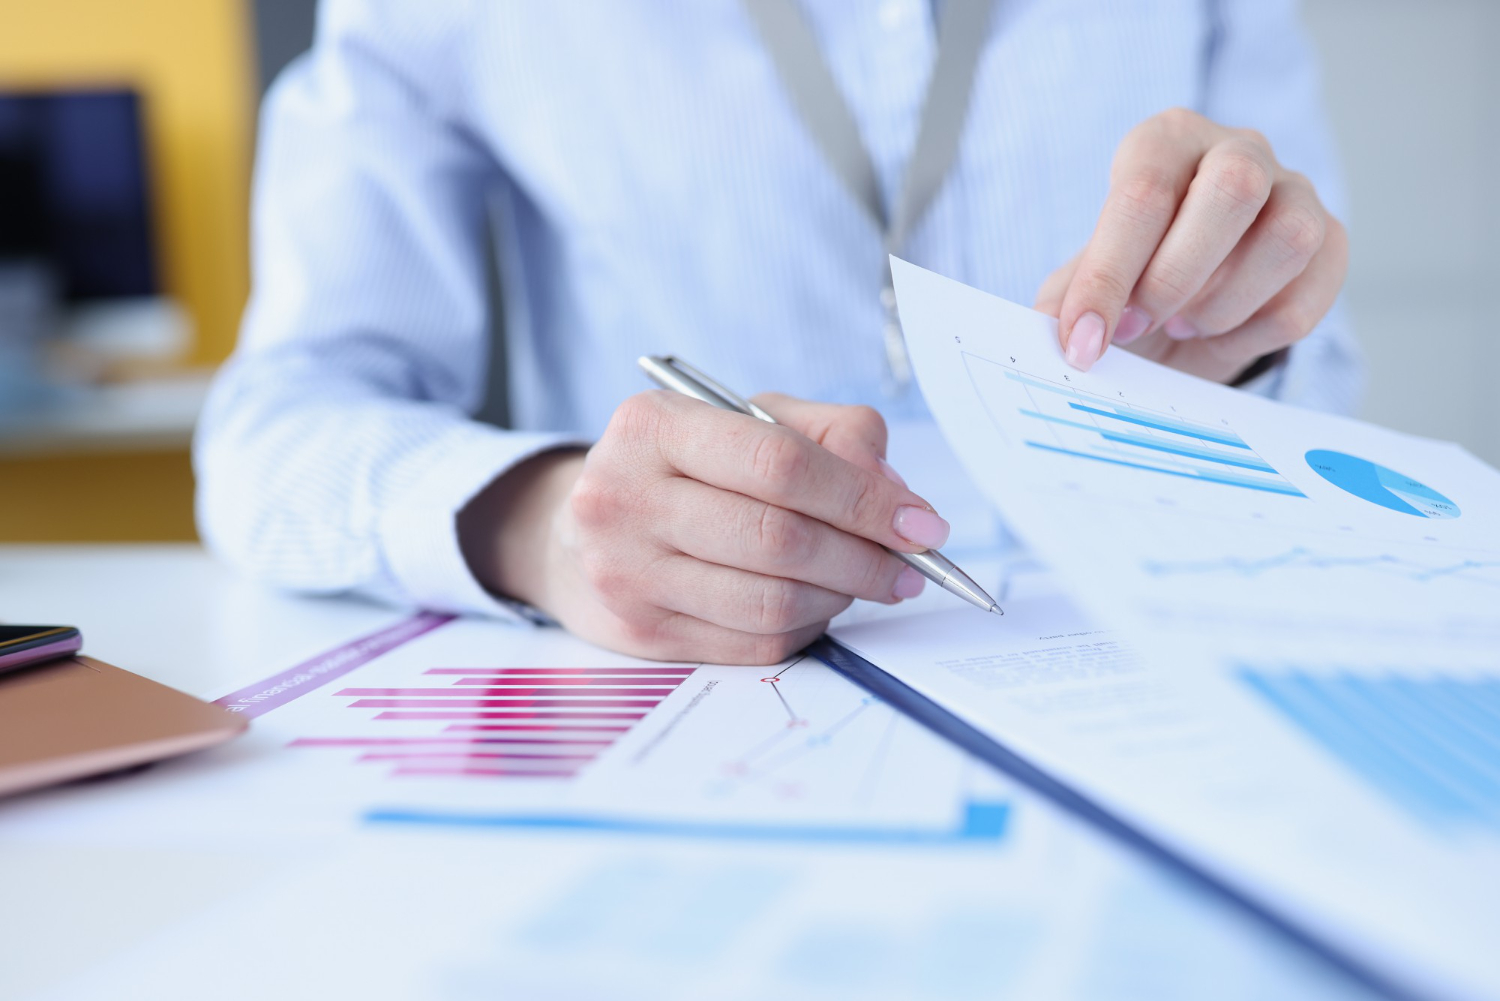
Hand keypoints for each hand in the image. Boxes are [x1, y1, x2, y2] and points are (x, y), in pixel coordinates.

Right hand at [459, 392, 948, 663]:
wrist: (583, 528)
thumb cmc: (685, 467)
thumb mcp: (747, 420)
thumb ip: (830, 434)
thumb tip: (894, 493)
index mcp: (654, 427)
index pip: (781, 464)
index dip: (864, 498)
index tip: (920, 523)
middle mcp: (624, 497)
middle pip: (778, 540)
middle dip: (864, 557)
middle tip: (909, 566)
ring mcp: (625, 571)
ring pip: (769, 602)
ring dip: (839, 596)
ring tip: (864, 580)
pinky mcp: (638, 631)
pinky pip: (752, 644)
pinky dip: (805, 628)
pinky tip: (816, 603)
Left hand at [1035, 107, 1347, 382]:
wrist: (1179, 315)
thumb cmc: (1128, 284)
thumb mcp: (1084, 287)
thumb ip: (1068, 300)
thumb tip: (1049, 327)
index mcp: (1164, 142)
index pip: (1142, 192)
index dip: (1111, 275)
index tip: (1086, 340)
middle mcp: (1237, 150)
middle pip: (1235, 188)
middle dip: (1178, 276)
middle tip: (1142, 323)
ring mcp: (1294, 191)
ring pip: (1288, 237)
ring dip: (1225, 304)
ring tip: (1185, 323)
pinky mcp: (1330, 244)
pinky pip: (1309, 295)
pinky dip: (1255, 333)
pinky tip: (1221, 334)